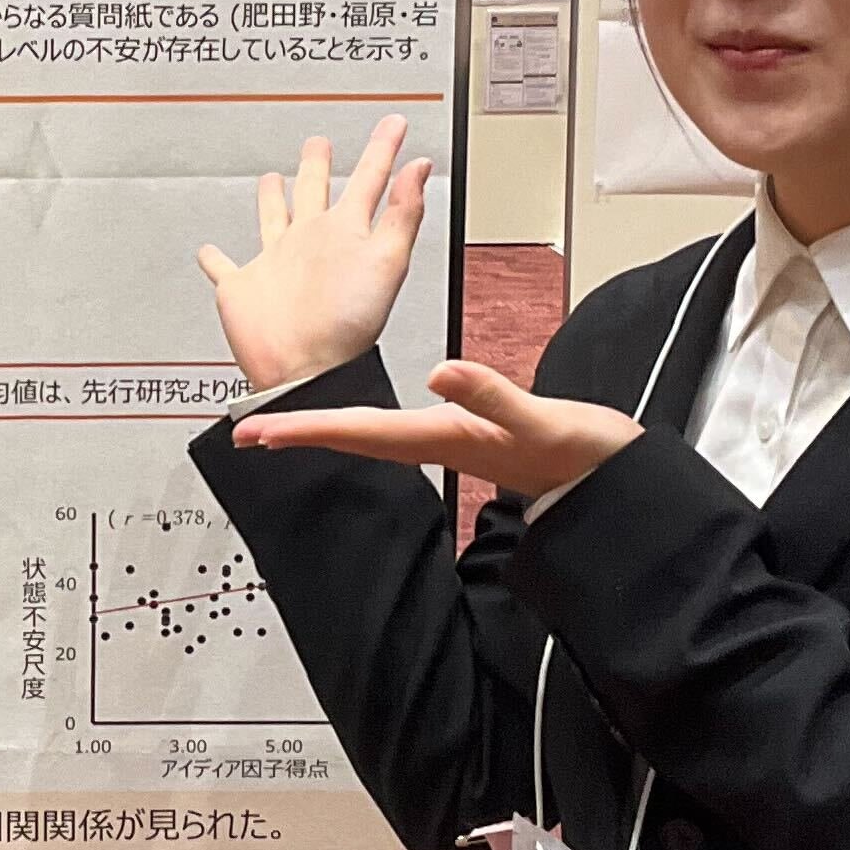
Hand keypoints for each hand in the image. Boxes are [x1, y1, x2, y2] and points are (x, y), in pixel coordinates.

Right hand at [196, 117, 431, 393]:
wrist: (305, 369)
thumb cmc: (348, 326)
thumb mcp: (387, 260)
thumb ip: (404, 212)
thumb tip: (421, 168)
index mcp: (345, 233)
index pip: (370, 180)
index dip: (383, 150)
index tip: (394, 124)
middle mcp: (311, 243)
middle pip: (314, 192)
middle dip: (317, 165)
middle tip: (318, 143)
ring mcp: (276, 264)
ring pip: (272, 220)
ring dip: (271, 199)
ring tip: (272, 179)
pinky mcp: (243, 288)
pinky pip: (225, 268)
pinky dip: (215, 260)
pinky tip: (210, 251)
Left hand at [233, 356, 639, 502]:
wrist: (606, 477)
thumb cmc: (576, 452)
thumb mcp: (537, 419)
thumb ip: (490, 396)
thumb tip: (441, 372)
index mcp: (439, 437)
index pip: (356, 430)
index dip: (304, 429)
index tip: (257, 431)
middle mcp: (430, 442)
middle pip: (347, 435)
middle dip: (294, 432)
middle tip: (243, 432)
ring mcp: (439, 441)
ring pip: (363, 433)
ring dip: (319, 428)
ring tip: (277, 425)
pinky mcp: (453, 434)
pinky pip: (387, 428)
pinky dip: (353, 420)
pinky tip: (342, 416)